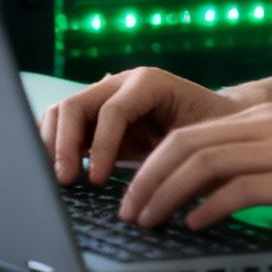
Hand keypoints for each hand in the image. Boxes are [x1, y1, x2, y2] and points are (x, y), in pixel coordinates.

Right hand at [39, 67, 243, 184]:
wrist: (220, 119)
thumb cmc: (215, 131)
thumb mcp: (199, 141)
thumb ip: (172, 156)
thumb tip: (148, 189)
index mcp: (149, 82)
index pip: (111, 111)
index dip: (101, 147)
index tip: (96, 181)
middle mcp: (121, 83)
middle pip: (74, 105)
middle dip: (63, 145)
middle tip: (64, 181)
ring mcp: (105, 97)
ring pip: (61, 112)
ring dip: (51, 144)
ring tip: (56, 178)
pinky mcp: (96, 117)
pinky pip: (63, 125)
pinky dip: (53, 145)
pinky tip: (53, 170)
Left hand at [118, 102, 271, 233]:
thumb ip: (260, 174)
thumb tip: (216, 206)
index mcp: (265, 116)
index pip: (190, 133)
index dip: (153, 164)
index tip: (135, 194)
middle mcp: (269, 123)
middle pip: (185, 143)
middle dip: (146, 179)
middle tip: (128, 211)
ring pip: (202, 163)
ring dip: (166, 194)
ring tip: (148, 221)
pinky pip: (237, 188)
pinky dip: (206, 208)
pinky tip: (193, 226)